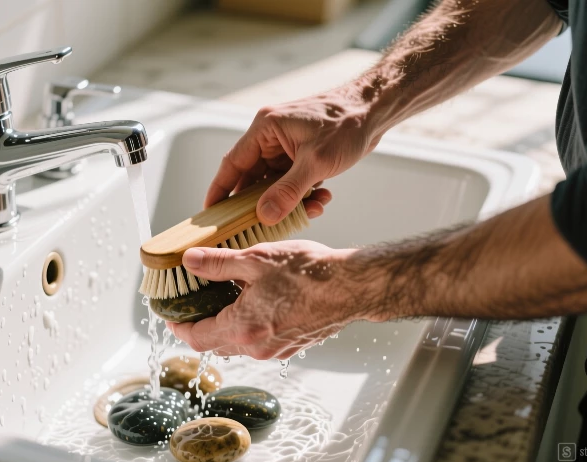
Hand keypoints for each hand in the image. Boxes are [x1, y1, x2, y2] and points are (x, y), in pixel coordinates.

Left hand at [166, 240, 363, 359]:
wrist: (353, 286)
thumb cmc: (309, 272)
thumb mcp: (256, 259)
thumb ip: (218, 263)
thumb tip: (189, 260)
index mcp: (243, 328)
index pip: (196, 338)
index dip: (179, 327)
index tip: (171, 315)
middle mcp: (257, 347)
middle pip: (215, 344)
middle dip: (201, 326)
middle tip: (194, 303)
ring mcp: (277, 350)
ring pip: (238, 343)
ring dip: (226, 325)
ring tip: (224, 297)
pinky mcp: (293, 345)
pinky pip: (260, 341)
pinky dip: (249, 326)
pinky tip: (255, 300)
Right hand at [206, 87, 380, 224]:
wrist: (375, 111)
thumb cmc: (346, 125)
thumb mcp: (316, 162)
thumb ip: (288, 191)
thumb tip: (264, 216)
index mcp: (265, 129)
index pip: (232, 163)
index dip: (220, 190)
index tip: (211, 214)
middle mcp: (271, 137)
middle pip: (252, 177)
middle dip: (261, 202)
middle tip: (260, 226)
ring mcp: (286, 146)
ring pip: (274, 183)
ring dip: (288, 200)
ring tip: (310, 209)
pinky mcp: (301, 154)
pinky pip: (291, 181)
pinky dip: (302, 194)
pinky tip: (321, 199)